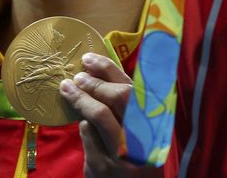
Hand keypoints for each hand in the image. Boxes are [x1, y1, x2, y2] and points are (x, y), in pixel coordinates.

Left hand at [59, 53, 158, 176]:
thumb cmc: (141, 157)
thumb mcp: (147, 131)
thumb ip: (133, 107)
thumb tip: (105, 77)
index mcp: (158, 120)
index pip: (135, 86)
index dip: (110, 70)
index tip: (91, 59)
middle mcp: (145, 134)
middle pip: (119, 98)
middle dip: (94, 83)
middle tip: (78, 75)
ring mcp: (123, 152)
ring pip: (100, 116)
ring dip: (81, 99)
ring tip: (68, 88)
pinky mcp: (103, 168)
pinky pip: (89, 138)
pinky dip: (84, 126)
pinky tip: (82, 122)